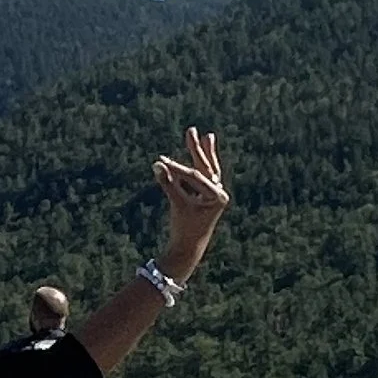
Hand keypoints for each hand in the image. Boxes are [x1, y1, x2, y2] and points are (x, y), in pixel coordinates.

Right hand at [153, 126, 228, 272]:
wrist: (189, 247)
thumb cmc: (183, 228)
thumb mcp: (176, 205)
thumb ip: (168, 184)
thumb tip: (157, 164)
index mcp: (217, 197)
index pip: (195, 176)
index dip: (177, 168)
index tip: (160, 160)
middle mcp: (219, 194)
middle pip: (206, 167)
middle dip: (198, 149)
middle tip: (193, 130)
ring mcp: (215, 195)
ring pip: (207, 170)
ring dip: (204, 153)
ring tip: (207, 137)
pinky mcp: (208, 197)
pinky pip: (203, 176)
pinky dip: (200, 164)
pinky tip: (202, 150)